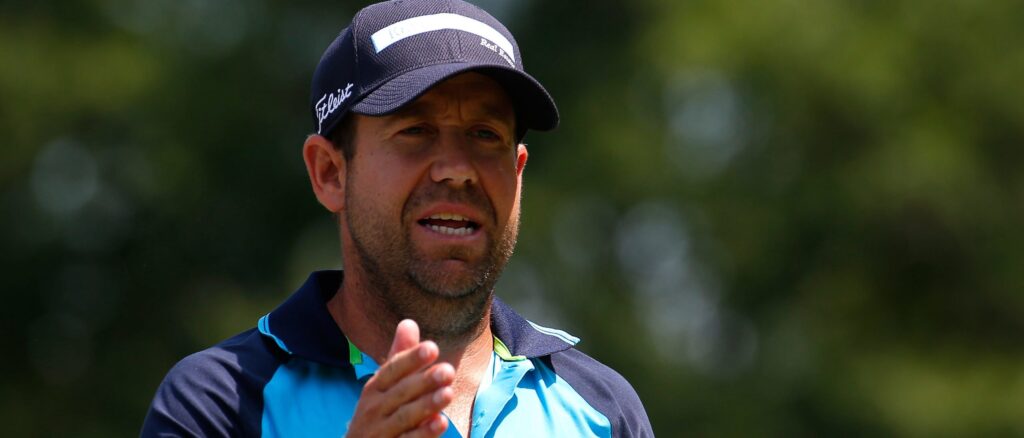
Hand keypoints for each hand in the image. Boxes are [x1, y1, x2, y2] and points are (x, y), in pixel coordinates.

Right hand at [346, 320, 454, 436]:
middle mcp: (375, 408)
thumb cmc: (377, 413)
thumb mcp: (384, 385)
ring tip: (449, 393)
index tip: (432, 348)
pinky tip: (441, 423)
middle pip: (400, 393)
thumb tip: (409, 322)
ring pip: (405, 417)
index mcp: (375, 388)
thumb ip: (399, 356)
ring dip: (427, 405)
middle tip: (448, 370)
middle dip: (424, 381)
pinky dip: (423, 434)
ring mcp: (381, 431)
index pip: (392, 370)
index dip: (411, 359)